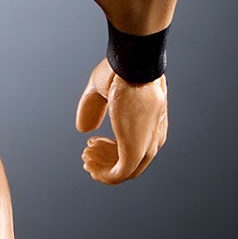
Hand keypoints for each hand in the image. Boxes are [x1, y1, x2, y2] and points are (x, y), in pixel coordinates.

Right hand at [74, 59, 168, 184]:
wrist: (133, 63)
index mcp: (152, 125)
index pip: (135, 149)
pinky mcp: (136, 150)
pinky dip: (101, 173)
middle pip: (130, 165)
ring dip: (100, 167)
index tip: (92, 142)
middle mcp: (154, 138)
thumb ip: (92, 109)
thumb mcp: (102, 90)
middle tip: (86, 152)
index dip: (110, 151)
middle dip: (104, 161)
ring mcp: (146, 146)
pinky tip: (88, 160)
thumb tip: (83, 129)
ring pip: (124, 173)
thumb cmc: (121, 69)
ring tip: (86, 155)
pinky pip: (118, 175)